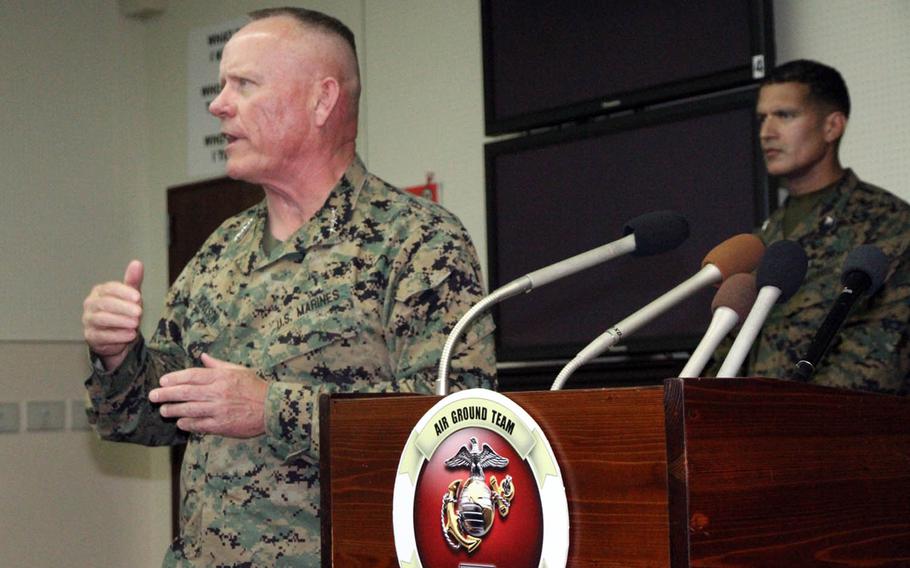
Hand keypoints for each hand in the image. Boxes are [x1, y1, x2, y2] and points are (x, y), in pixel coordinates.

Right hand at [82, 260, 143, 369]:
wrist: (117, 336)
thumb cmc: (123, 311)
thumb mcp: (130, 296)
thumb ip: (133, 281)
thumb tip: (137, 263)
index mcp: (100, 291)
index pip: (109, 288)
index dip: (123, 292)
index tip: (138, 297)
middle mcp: (91, 304)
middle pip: (105, 304)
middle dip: (123, 308)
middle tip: (139, 312)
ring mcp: (89, 321)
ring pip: (101, 319)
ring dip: (120, 321)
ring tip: (135, 324)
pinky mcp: (91, 336)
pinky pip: (102, 336)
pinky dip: (117, 336)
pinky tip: (130, 335)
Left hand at [149, 353, 267, 437]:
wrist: (272, 408)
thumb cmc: (255, 387)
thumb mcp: (238, 370)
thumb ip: (218, 364)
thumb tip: (203, 357)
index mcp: (221, 377)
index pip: (192, 376)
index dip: (175, 378)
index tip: (163, 381)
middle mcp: (218, 392)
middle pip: (186, 392)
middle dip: (166, 394)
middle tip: (152, 396)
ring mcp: (219, 410)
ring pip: (189, 410)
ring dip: (173, 410)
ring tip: (163, 410)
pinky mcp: (222, 425)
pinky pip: (200, 425)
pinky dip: (188, 424)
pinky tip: (180, 423)